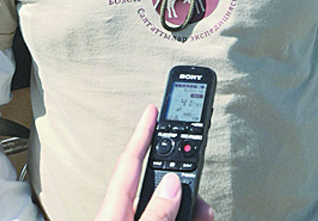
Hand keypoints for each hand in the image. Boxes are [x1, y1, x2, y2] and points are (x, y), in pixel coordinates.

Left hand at [94, 104, 213, 220]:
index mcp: (113, 212)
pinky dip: (184, 217)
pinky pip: (167, 219)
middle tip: (201, 174)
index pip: (130, 162)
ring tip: (204, 214)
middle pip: (155, 184)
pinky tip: (196, 219)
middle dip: (183, 177)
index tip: (152, 109)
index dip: (142, 133)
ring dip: (188, 206)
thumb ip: (154, 213)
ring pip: (166, 208)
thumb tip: (172, 184)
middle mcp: (121, 216)